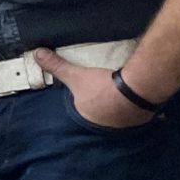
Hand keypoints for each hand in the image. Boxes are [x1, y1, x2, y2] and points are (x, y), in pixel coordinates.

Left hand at [35, 48, 156, 128]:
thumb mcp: (76, 75)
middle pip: (101, 113)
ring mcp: (125, 123)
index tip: (92, 91)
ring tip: (122, 95)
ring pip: (119, 115)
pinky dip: (136, 106)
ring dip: (120, 107)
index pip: (83, 109)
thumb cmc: (102, 87)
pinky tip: (137, 98)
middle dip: (103, 104)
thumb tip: (37, 54)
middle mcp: (105, 125)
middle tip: (108, 92)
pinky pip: (136, 113)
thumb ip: (57, 66)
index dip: (86, 100)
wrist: (137, 92)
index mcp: (87, 117)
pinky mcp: (142, 118)